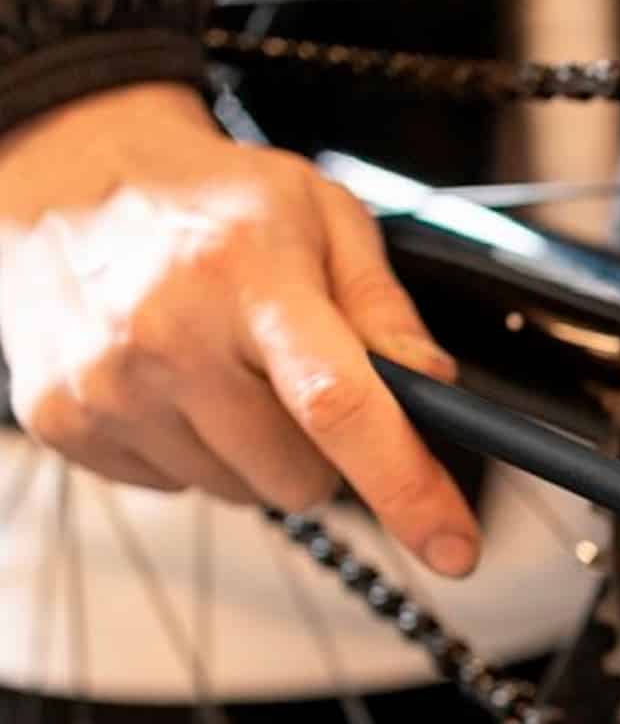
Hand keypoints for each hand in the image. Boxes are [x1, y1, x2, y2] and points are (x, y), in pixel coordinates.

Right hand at [0, 81, 479, 576]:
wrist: (69, 175)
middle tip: (290, 375)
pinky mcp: (62, 423)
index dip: (408, 487)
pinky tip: (174, 382)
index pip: (341, 406)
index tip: (454, 548)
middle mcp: (169, 336)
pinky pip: (177, 488)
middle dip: (324, 450)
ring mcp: (107, 387)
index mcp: (248, 278)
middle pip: (300, 476)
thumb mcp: (322, 217)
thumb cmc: (211, 200)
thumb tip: (433, 388)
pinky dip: (194, 449)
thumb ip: (385, 307)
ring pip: (242, 493)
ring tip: (224, 367)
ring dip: (255, 451)